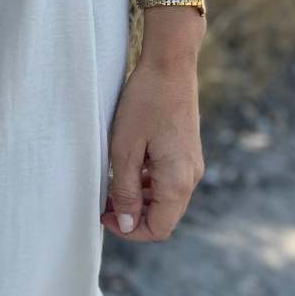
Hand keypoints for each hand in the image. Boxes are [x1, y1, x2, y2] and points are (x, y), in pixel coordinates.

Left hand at [103, 47, 204, 243]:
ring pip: (165, 198)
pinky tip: (127, 165)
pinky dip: (147, 182)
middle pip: (163, 215)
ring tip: (111, 181)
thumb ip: (124, 191)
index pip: (159, 228)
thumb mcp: (124, 149)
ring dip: (138, 198)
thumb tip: (126, 224)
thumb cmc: (145, 103)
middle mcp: (191, 176)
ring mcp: (191, 163)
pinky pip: (168, 179)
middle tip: (103, 200)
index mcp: (178, 181)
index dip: (130, 230)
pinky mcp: (186, 151)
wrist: (170, 64)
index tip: (104, 215)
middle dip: (133, 215)